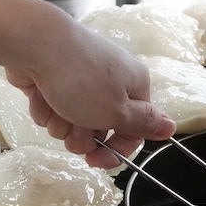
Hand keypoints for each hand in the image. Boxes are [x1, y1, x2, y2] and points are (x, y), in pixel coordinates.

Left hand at [4, 17, 174, 167]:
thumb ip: (144, 123)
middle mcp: (110, 80)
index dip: (117, 150)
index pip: (134, 129)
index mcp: (134, 85)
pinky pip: (52, 106)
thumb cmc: (82, 79)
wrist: (34, 44)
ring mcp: (80, 77)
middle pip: (100, 127)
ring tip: (55, 109)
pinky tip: (40, 96)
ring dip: (61, 123)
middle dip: (82, 137)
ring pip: (72, 120)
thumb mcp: (118, 110)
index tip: (96, 161)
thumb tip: (171, 127)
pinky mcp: (52, 77)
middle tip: (73, 133)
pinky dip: (45, 107)